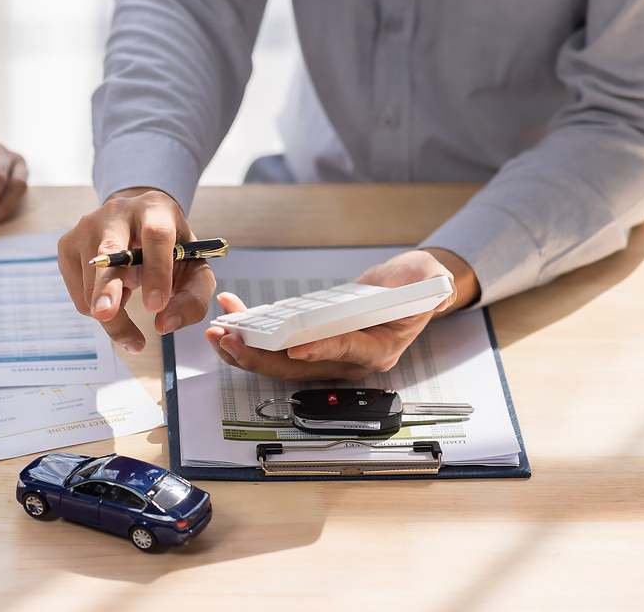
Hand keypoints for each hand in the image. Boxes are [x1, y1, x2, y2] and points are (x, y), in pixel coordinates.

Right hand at [57, 187, 216, 353]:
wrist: (137, 225)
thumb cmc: (170, 250)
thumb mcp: (193, 268)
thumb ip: (192, 298)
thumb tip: (165, 324)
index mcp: (155, 209)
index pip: (156, 236)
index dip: (157, 271)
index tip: (156, 306)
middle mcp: (117, 211)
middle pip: (109, 250)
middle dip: (107, 285)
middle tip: (106, 314)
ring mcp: (86, 227)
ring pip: (92, 284)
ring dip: (113, 313)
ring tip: (129, 301)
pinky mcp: (67, 246)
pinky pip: (80, 295)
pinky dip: (98, 306)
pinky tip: (113, 289)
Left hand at [204, 248, 477, 379]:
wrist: (406, 293)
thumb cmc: (415, 286)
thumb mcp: (426, 278)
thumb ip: (421, 281)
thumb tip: (410, 282)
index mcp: (377, 350)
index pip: (344, 352)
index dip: (318, 350)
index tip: (293, 348)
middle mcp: (347, 361)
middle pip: (299, 366)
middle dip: (261, 356)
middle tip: (231, 341)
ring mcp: (326, 356)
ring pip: (279, 362)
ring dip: (246, 350)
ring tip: (218, 333)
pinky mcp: (310, 344)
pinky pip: (275, 345)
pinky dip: (251, 332)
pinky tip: (231, 315)